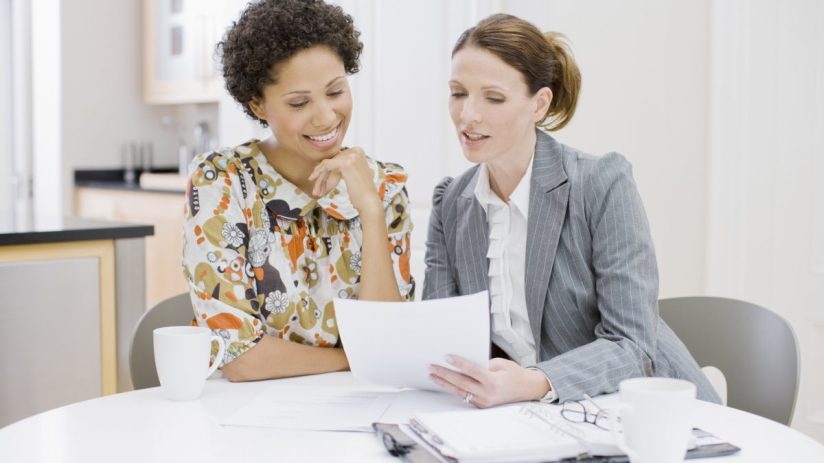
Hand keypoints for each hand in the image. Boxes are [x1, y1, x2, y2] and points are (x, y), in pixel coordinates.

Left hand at [308, 147, 381, 214]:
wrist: (369, 201)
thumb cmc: (362, 192)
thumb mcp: (353, 174)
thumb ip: (342, 167)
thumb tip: (324, 164)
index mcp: (359, 151)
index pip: (338, 158)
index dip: (327, 170)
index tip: (319, 180)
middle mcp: (356, 151)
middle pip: (332, 161)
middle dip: (323, 175)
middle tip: (316, 188)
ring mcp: (351, 156)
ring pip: (328, 164)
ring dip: (320, 178)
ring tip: (315, 191)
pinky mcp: (345, 163)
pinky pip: (327, 166)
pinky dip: (319, 174)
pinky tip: (314, 181)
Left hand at [429, 356, 550, 407]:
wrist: (527, 389)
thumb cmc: (514, 374)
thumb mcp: (500, 364)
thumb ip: (483, 365)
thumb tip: (463, 364)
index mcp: (493, 381)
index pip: (472, 371)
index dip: (458, 363)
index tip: (446, 357)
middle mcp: (487, 394)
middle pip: (461, 383)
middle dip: (444, 374)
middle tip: (432, 367)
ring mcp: (484, 402)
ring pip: (459, 391)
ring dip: (444, 383)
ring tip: (432, 375)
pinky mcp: (481, 405)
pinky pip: (464, 396)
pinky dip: (453, 389)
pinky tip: (444, 383)